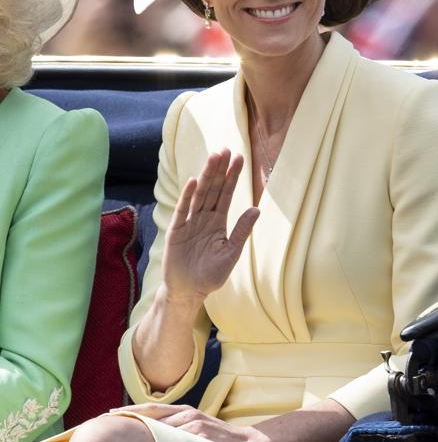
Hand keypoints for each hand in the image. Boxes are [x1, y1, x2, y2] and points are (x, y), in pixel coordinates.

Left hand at [111, 403, 262, 441]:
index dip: (131, 411)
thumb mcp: (197, 432)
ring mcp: (193, 424)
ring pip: (160, 430)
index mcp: (184, 412)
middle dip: (129, 421)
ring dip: (142, 438)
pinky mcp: (200, 435)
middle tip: (107, 425)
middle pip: (151, 417)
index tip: (111, 414)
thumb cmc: (219, 441)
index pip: (151, 409)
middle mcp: (187, 414)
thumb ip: (178, 433)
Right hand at [162, 149, 258, 302]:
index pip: (226, 194)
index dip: (232, 176)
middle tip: (226, 149)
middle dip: (220, 170)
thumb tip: (257, 209)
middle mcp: (204, 218)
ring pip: (200, 194)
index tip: (240, 158)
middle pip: (213, 189)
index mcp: (218, 222)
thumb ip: (241, 232)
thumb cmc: (210, 275)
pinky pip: (183, 210)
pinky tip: (194, 181)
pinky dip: (188, 196)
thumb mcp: (230, 253)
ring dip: (207, 176)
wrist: (188, 292)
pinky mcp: (176, 230)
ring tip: (214, 157)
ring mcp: (189, 222)